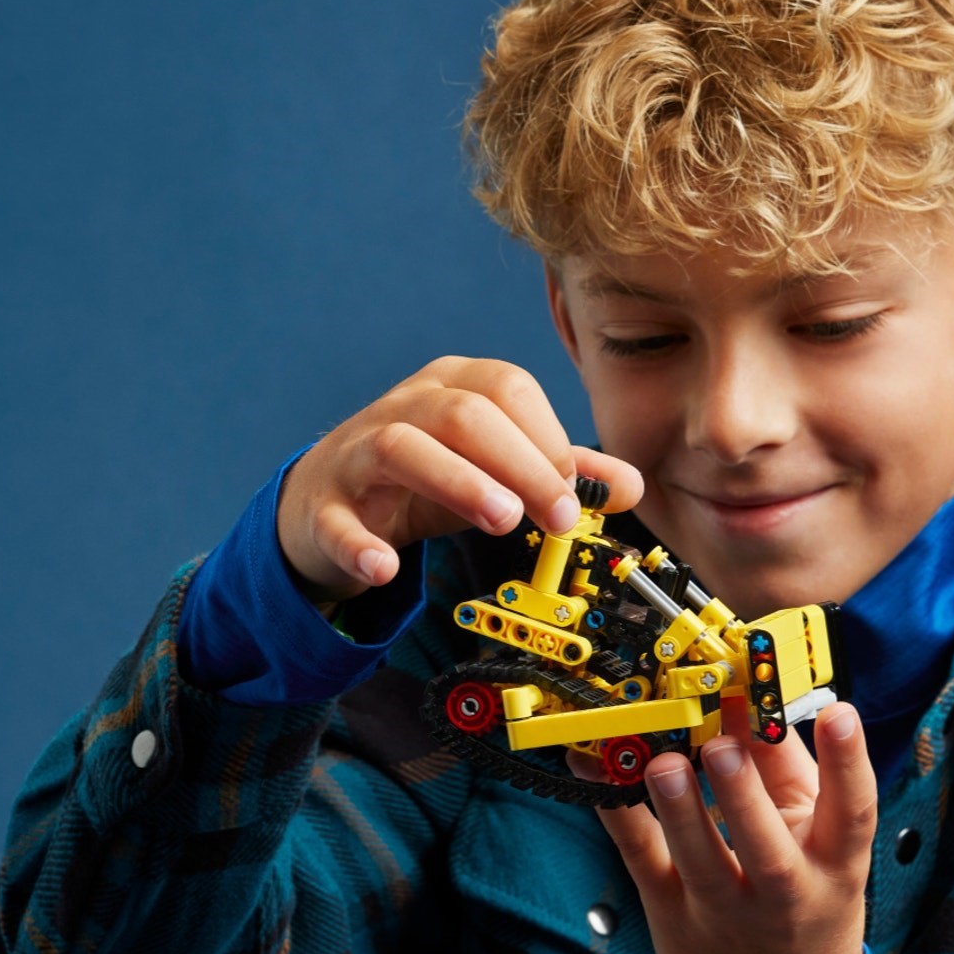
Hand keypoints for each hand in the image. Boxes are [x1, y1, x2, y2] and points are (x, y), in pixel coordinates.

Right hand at [277, 356, 645, 601]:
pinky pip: (337, 520)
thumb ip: (558, 473)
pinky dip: (360, 543)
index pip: (508, 388)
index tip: (573, 492)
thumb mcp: (493, 468)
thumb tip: (629, 486)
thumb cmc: (421, 479)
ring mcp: (358, 453)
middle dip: (520, 464)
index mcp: (453, 386)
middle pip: (464, 414)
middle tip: (557, 517)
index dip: (548, 438)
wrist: (324, 503)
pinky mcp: (324, 505)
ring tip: (501, 519)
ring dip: (457, 481)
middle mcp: (405, 407)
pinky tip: (387, 568)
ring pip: (402, 446)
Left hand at [595, 700, 877, 953]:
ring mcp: (722, 910)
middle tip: (724, 745)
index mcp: (835, 869)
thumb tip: (758, 699)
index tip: (839, 713)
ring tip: (663, 763)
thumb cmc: (805, 910)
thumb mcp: (819, 846)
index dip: (849, 763)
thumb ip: (792, 773)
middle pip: (768, 846)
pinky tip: (595, 770)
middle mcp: (783, 895)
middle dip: (745, 794)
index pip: (853, 814)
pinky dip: (616, 812)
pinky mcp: (670, 913)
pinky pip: (640, 858)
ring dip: (679, 809)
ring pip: (699, 860)